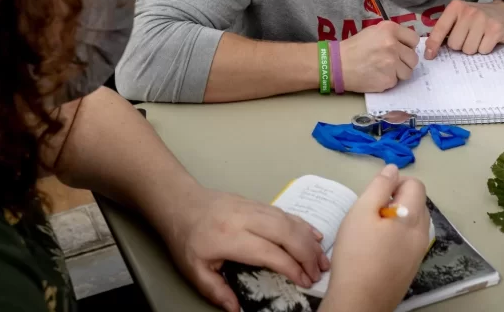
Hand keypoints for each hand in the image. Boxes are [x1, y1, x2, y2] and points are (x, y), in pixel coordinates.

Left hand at [164, 188, 329, 311]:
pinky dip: (302, 224)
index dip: (290, 267)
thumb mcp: (194, 270)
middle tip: (319, 272)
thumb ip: (216, 290)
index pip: (269, 252)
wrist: (181, 203)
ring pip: (288, 220)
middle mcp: (245, 219)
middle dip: (307, 253)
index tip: (304, 282)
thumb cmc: (187, 238)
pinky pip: (285, 212)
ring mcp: (253, 207)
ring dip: (309, 239)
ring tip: (322, 259)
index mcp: (229, 238)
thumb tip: (238, 309)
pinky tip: (314, 235)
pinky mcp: (258, 202)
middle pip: (285, 233)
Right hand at [321, 165, 430, 311]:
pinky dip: (398, 236)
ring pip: (414, 223)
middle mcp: (422, 234)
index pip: (416, 185)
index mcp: (413, 217)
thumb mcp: (361, 212)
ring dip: (398, 218)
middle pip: (418, 203)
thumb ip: (379, 187)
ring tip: (373, 230)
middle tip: (371, 212)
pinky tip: (377, 249)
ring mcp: (419, 253)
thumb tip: (393, 169)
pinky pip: (410, 242)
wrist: (359, 300)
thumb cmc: (357, 253)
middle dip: (398, 199)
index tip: (376, 195)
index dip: (396, 182)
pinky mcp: (412, 268)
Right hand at [340, 21, 419, 91]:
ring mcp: (392, 63)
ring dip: (399, 73)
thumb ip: (392, 35)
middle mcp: (393, 45)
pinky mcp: (388, 79)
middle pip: (413, 58)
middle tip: (392, 62)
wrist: (337, 64)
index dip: (408, 46)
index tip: (402, 50)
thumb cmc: (354, 47)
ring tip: (384, 70)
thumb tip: (408, 44)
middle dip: (405, 62)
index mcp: (390, 29)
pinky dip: (388, 81)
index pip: (414, 39)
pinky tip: (377, 76)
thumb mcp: (373, 32)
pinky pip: (396, 82)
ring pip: (408, 72)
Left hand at [425, 0, 503, 59]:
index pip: (440, 29)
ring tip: (480, 38)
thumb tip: (430, 49)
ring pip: (468, 50)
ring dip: (473, 48)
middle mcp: (468, 11)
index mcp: (456, 7)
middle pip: (454, 45)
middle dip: (460, 46)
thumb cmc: (478, 18)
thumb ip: (446, 29)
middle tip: (469, 37)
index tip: (429, 56)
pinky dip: (485, 49)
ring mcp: (483, 20)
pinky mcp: (495, 30)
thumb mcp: (460, 17)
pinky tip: (489, 39)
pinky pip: (483, 51)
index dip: (433, 44)